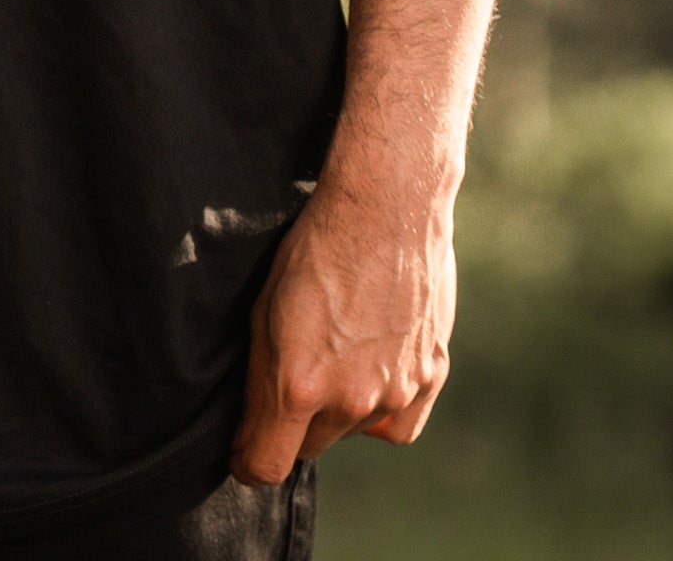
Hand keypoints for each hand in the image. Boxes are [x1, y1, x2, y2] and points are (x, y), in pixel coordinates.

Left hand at [228, 176, 454, 485]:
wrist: (385, 207)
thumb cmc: (314, 248)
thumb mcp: (264, 309)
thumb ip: (261, 378)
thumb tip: (254, 425)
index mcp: (298, 383)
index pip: (267, 465)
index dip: (248, 462)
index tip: (242, 452)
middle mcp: (349, 399)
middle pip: (310, 447)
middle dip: (292, 427)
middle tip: (290, 380)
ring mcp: (394, 392)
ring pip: (353, 431)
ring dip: (338, 410)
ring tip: (335, 352)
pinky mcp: (430, 377)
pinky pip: (398, 424)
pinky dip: (383, 410)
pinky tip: (372, 372)